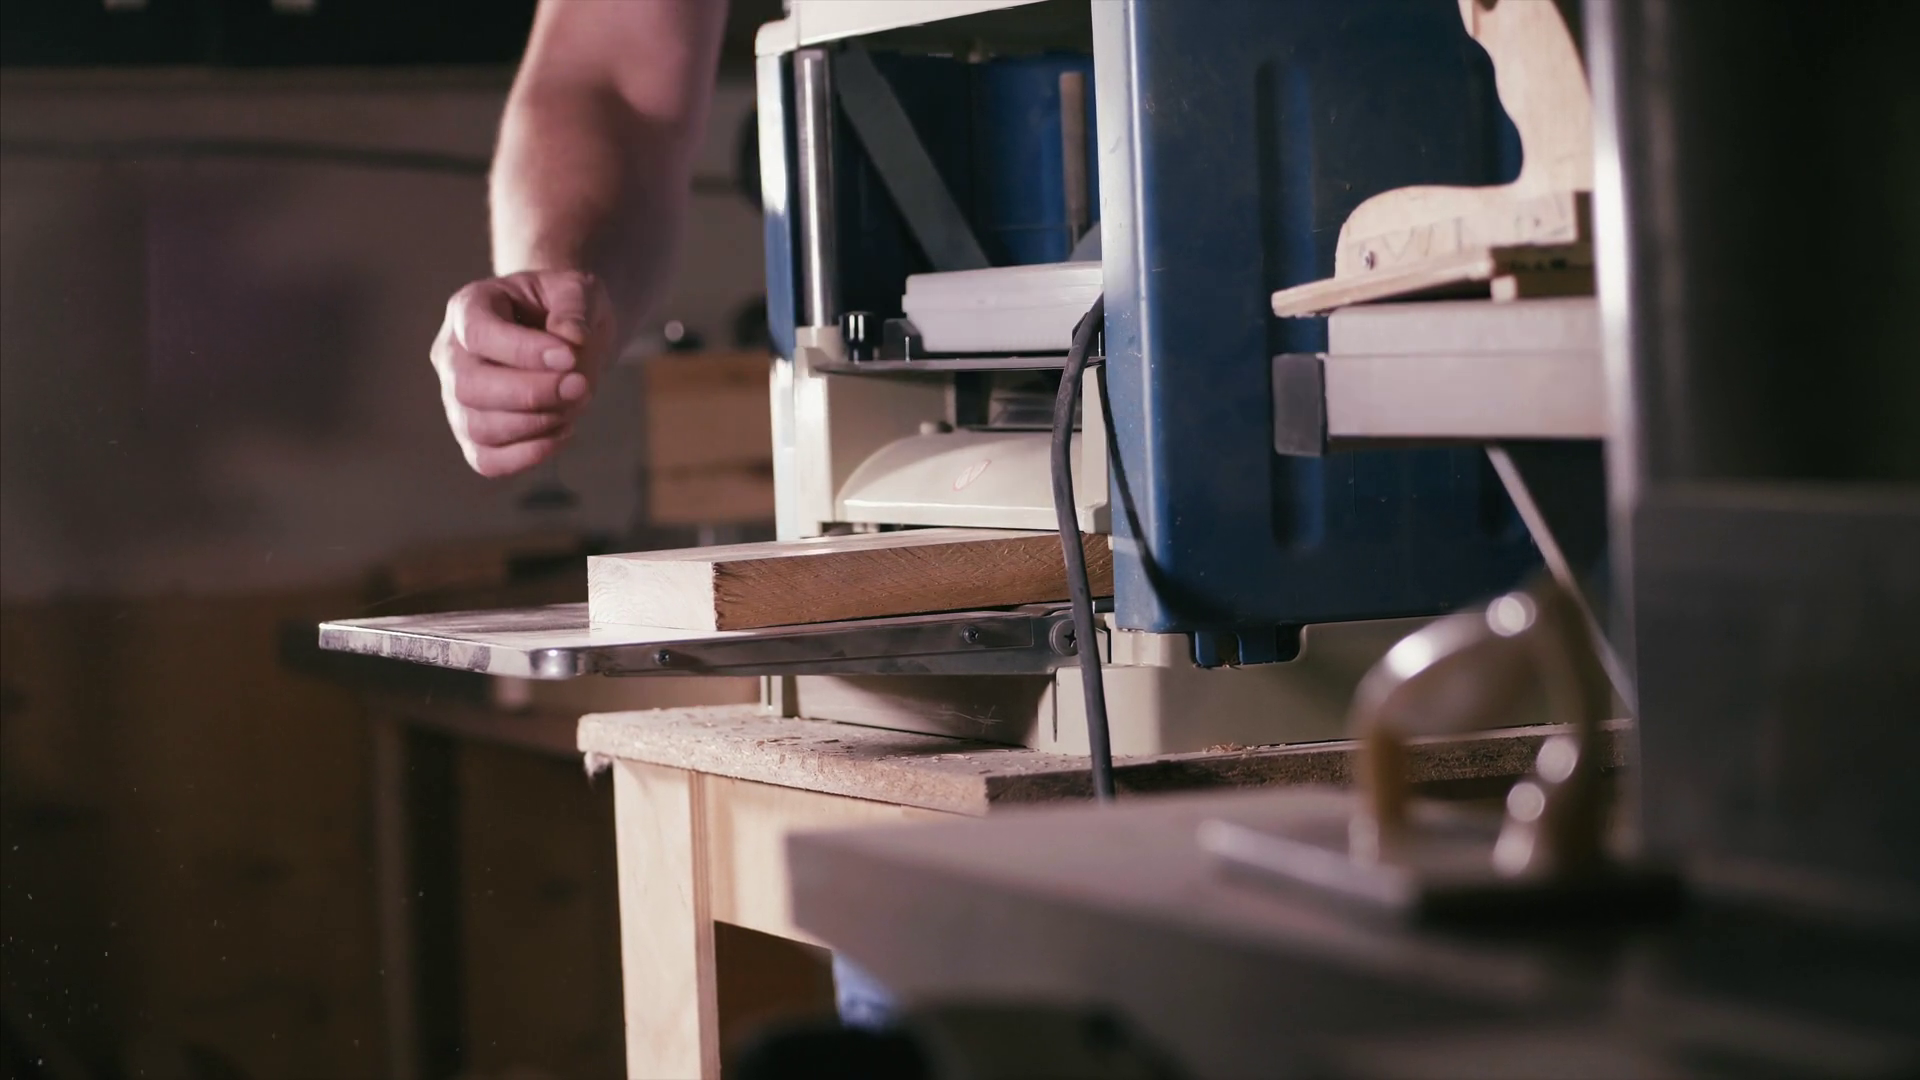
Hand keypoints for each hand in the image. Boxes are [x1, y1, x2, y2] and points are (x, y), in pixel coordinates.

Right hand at [431, 270, 613, 476]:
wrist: (565, 339)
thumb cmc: (565, 309)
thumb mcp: (578, 290)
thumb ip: (575, 308)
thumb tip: (571, 341)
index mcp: (470, 308)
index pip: (479, 333)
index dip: (523, 351)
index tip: (570, 356)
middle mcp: (452, 355)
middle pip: (470, 387)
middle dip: (531, 394)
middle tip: (580, 386)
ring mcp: (457, 400)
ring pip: (478, 428)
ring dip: (535, 424)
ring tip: (575, 405)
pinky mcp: (474, 436)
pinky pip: (487, 461)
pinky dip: (529, 455)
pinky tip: (564, 432)